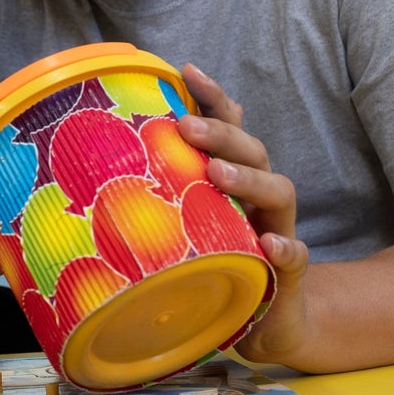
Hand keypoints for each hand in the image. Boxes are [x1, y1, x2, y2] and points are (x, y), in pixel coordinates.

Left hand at [175, 63, 310, 365]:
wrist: (265, 324)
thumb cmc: (213, 265)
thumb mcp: (184, 226)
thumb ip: (161, 194)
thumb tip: (99, 165)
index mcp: (235, 181)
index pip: (229, 129)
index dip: (212, 99)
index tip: (186, 70)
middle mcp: (260, 198)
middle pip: (253, 151)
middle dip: (222, 134)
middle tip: (188, 127)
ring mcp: (279, 230)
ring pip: (279, 192)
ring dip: (249, 179)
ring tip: (218, 174)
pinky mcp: (288, 273)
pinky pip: (294, 256)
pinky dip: (285, 248)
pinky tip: (270, 244)